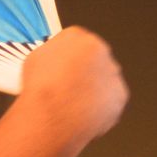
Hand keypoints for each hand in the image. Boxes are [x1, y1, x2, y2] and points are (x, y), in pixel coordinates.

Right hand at [19, 27, 127, 144]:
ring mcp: (113, 73)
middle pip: (95, 58)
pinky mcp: (120, 96)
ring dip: (94, 88)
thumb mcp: (36, 58)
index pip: (78, 41)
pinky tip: (85, 113)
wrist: (52, 118)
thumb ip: (54, 52)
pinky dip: (101, 106)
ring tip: (75, 104)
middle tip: (70, 86)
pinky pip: (111, 99)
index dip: (69, 57)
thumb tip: (58, 58)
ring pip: (104, 79)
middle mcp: (101, 51)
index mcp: (79, 38)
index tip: (64, 67)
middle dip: (85, 71)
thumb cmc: (40, 90)